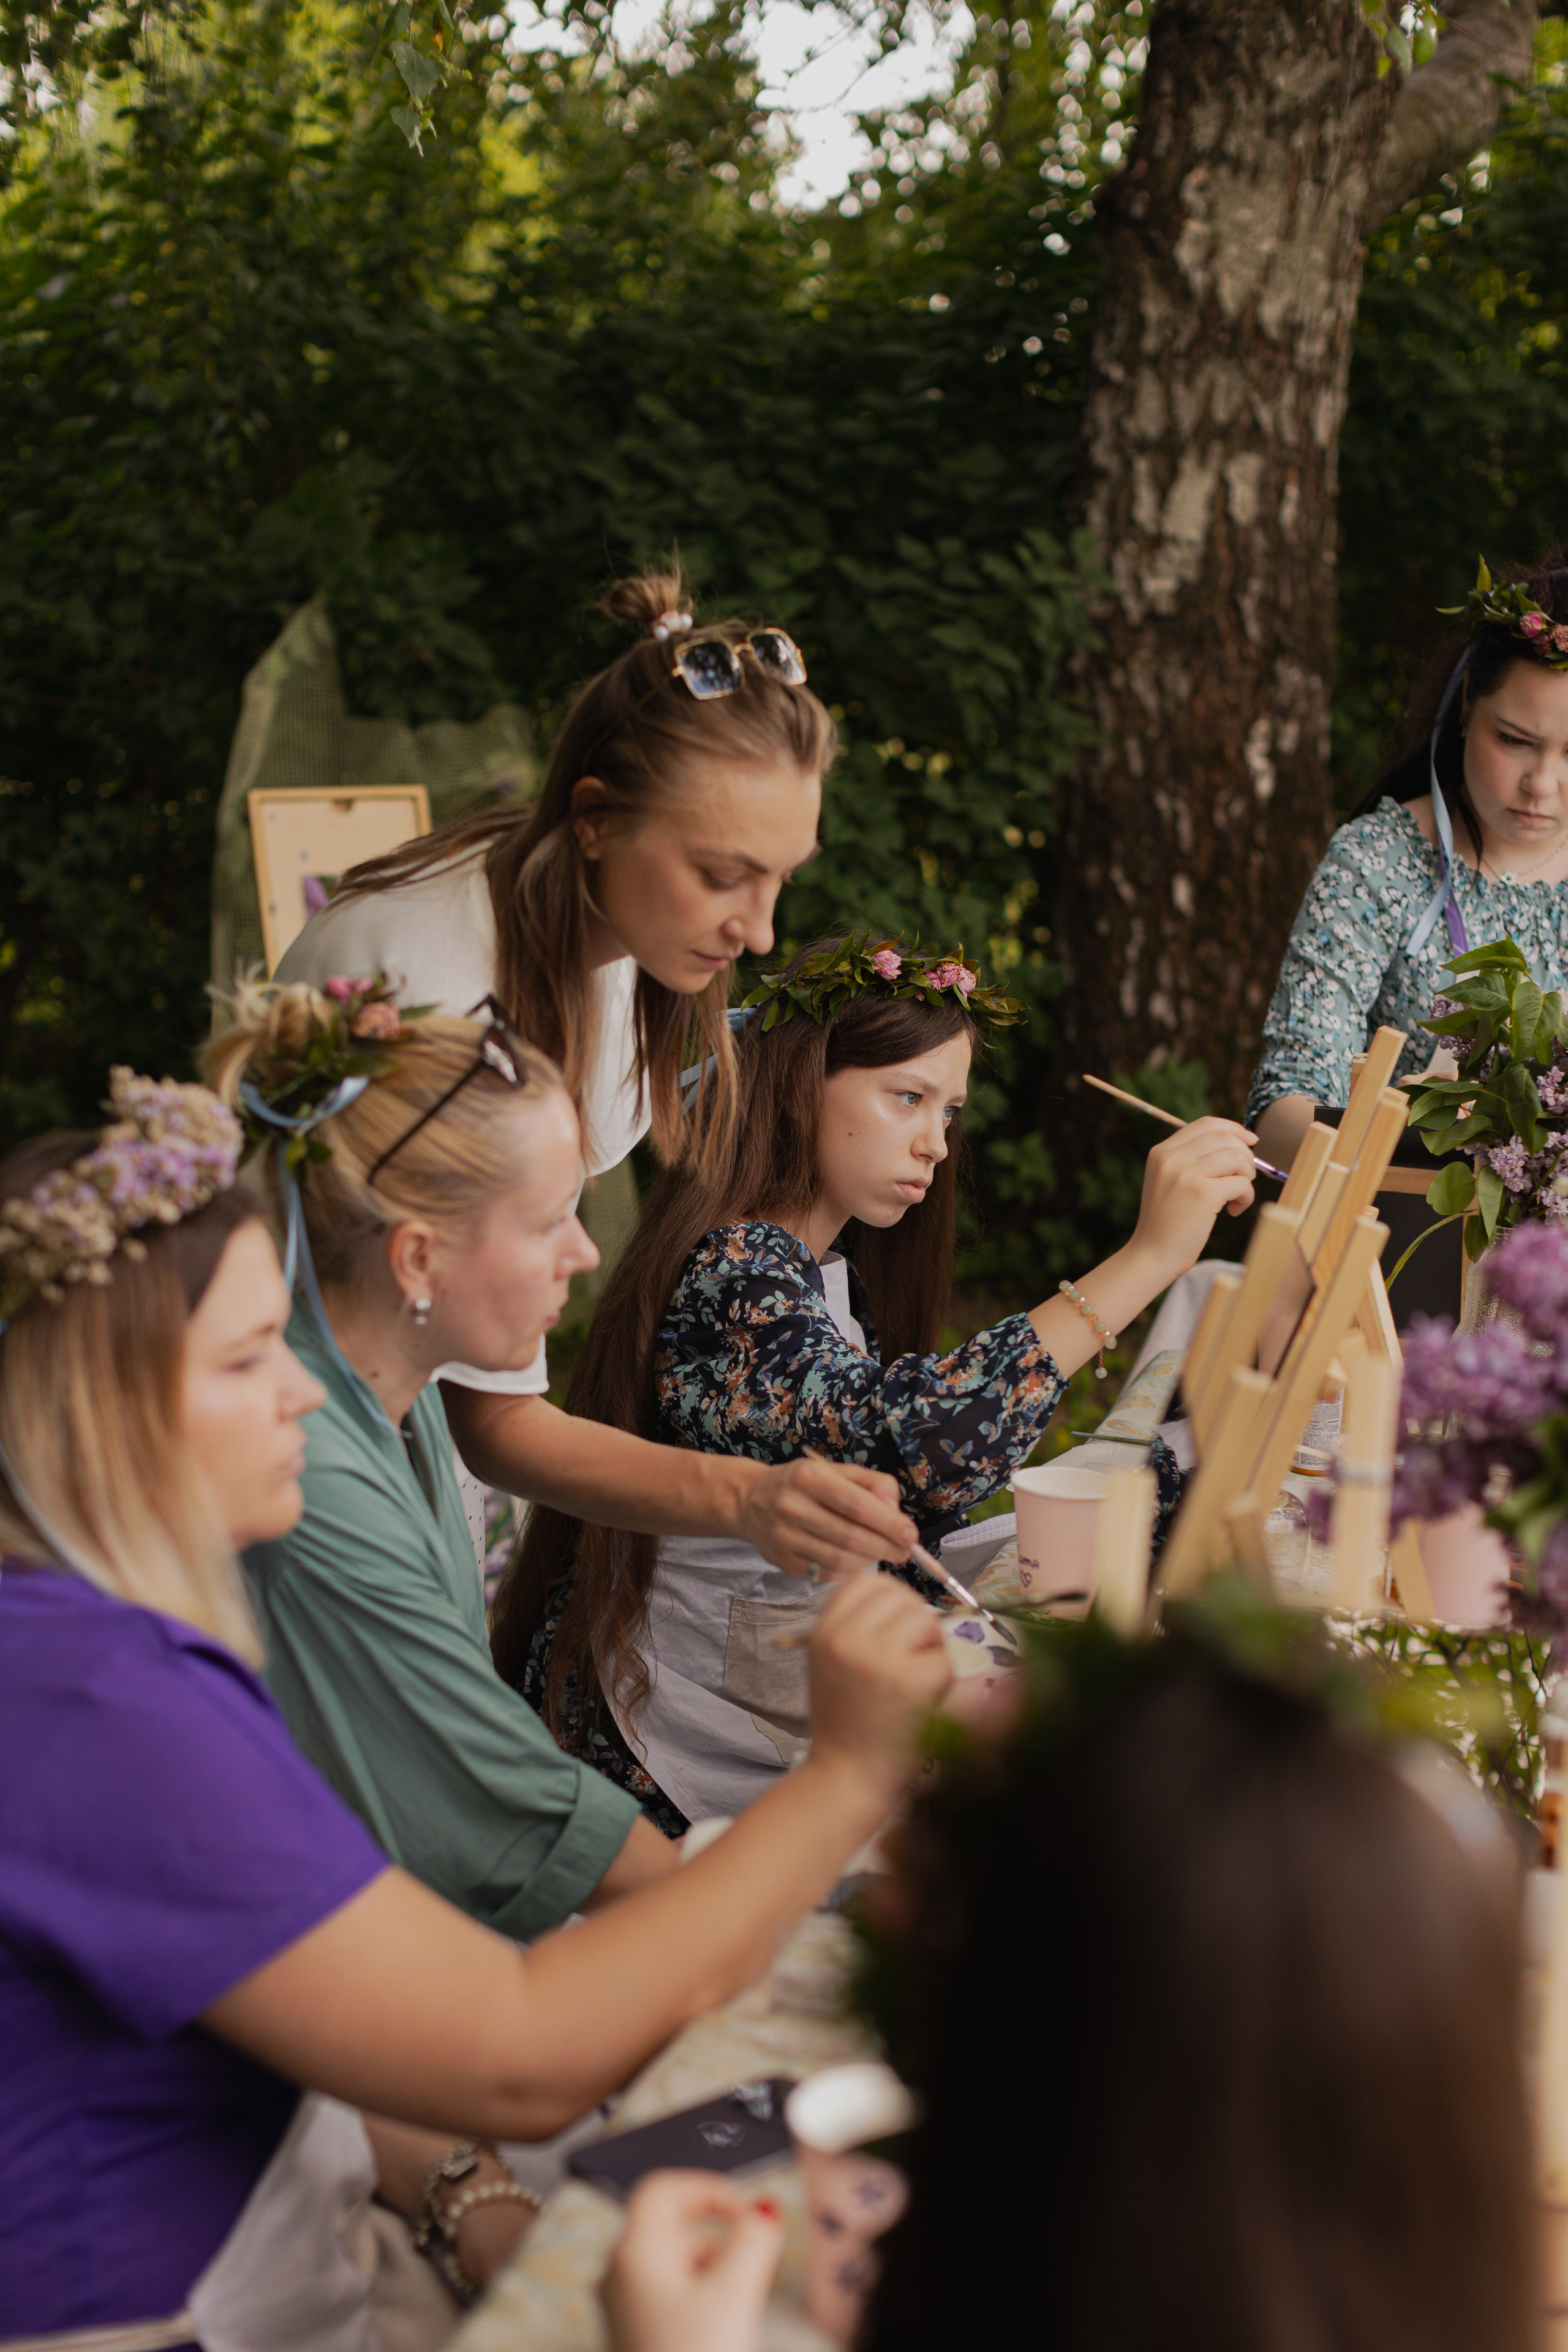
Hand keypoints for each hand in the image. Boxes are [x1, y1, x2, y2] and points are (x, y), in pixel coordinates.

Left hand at [602, 2171, 781, 2351]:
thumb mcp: (735, 2293)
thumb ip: (753, 2238)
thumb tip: (763, 2210)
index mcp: (634, 2250)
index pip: (665, 2186)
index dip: (711, 2189)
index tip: (750, 2213)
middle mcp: (618, 2273)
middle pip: (671, 2224)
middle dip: (719, 2233)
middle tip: (755, 2258)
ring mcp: (622, 2307)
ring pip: (672, 2261)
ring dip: (712, 2265)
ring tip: (743, 2296)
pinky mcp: (635, 2335)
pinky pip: (668, 2293)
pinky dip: (699, 2293)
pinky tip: (722, 2323)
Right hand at [738, 1455, 916, 1577]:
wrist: (750, 1500)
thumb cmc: (804, 1484)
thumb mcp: (836, 1470)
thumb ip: (872, 1484)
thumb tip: (896, 1513)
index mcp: (808, 1478)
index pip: (856, 1505)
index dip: (888, 1523)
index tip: (910, 1534)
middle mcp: (791, 1507)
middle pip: (850, 1537)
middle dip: (885, 1547)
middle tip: (904, 1551)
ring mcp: (784, 1538)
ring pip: (840, 1560)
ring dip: (870, 1561)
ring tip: (884, 1555)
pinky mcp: (783, 1562)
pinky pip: (826, 1574)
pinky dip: (850, 1571)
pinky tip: (859, 1562)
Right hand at [807, 1574, 950, 1787]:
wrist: (845, 1776)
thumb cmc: (844, 1721)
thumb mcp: (829, 1662)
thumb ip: (853, 1627)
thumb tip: (900, 1600)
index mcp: (825, 1631)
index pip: (867, 1581)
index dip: (890, 1598)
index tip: (895, 1624)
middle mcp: (848, 1638)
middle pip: (901, 1596)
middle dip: (915, 1622)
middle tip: (911, 1656)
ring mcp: (879, 1658)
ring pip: (926, 1621)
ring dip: (931, 1647)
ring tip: (915, 1678)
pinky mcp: (911, 1681)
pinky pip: (944, 1660)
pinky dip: (942, 1680)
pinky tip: (922, 1702)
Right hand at [1129, 1117, 1256, 1283]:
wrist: (1152, 1254)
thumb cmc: (1167, 1222)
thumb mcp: (1168, 1181)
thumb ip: (1191, 1160)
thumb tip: (1237, 1144)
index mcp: (1162, 1151)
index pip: (1205, 1124)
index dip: (1233, 1129)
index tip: (1250, 1141)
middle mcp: (1172, 1157)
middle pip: (1225, 1137)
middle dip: (1245, 1155)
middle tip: (1245, 1177)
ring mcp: (1186, 1173)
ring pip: (1237, 1157)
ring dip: (1247, 1177)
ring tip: (1237, 1196)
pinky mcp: (1202, 1193)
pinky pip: (1241, 1183)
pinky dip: (1246, 1197)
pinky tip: (1234, 1211)